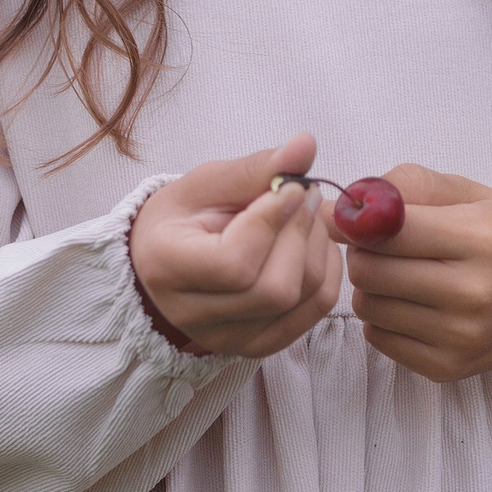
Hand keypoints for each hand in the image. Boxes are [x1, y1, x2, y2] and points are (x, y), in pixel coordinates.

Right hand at [128, 132, 337, 359]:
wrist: (163, 262)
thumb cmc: (183, 217)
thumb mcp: (206, 183)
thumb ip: (254, 168)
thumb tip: (305, 146)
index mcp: (168, 268)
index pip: (234, 264)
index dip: (273, 221)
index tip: (290, 186)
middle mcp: (195, 317)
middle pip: (275, 289)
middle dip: (302, 233)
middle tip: (307, 193)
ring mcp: (228, 339)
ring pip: (301, 300)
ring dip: (319, 248)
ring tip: (308, 214)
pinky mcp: (257, 346)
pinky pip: (315, 310)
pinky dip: (327, 271)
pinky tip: (312, 242)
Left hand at [344, 165, 491, 436]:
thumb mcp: (471, 195)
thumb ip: (408, 186)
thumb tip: (338, 206)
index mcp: (483, 237)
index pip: (389, 229)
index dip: (360, 220)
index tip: (355, 217)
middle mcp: (474, 291)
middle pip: (371, 270)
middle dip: (364, 253)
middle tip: (380, 246)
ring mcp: (461, 336)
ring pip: (368, 306)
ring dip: (371, 286)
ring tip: (400, 275)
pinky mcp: (448, 368)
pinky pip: (378, 338)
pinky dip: (382, 318)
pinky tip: (411, 305)